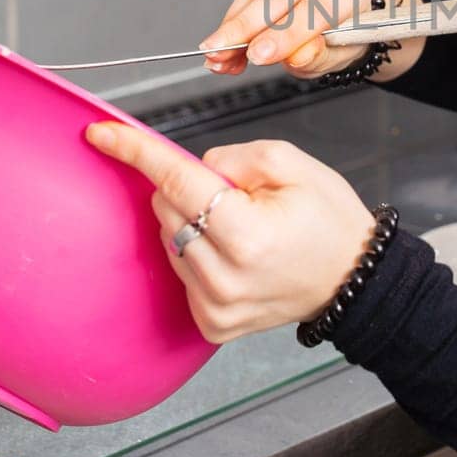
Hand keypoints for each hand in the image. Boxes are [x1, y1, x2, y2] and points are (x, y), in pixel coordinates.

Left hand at [85, 122, 375, 342]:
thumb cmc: (330, 220)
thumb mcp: (293, 164)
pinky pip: (180, 269)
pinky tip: (235, 253)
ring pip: (169, 238)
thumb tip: (193, 168)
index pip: (176, 183)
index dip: (137, 152)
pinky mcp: (211, 322)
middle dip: (190, 188)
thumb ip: (234, 156)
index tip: (102, 134)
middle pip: (167, 208)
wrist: (354, 278)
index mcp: (247, 235)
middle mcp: (224, 277)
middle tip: (238, 195)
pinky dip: (197, 251)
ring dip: (193, 220)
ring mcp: (215, 305)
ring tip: (242, 226)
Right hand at [200, 0, 375, 77]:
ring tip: (218, 54)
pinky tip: (225, 39)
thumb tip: (295, 56)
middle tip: (223, 53)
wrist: (339, 17)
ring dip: (233, 22)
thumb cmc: (340, 36)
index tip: (258, 55)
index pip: (317, 6)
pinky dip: (232, 14)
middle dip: (248, 27)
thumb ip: (317, 56)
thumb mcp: (335, 56)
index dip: (285, 32)